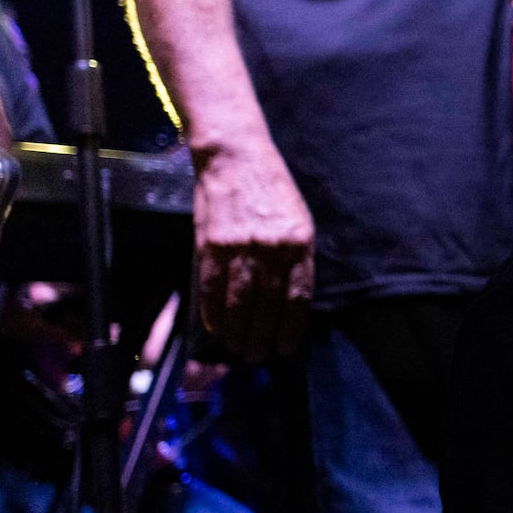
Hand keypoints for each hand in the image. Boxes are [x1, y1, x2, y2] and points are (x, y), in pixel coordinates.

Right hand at [191, 137, 314, 361]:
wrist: (236, 158)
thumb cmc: (271, 190)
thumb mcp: (297, 220)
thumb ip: (295, 258)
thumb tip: (289, 300)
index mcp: (300, 243)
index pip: (298, 298)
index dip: (290, 328)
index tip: (285, 348)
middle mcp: (273, 249)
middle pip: (269, 305)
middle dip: (263, 336)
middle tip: (258, 355)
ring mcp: (241, 247)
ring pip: (240, 302)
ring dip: (238, 331)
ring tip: (237, 348)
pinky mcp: (212, 244)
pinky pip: (212, 286)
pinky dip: (213, 311)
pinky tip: (215, 327)